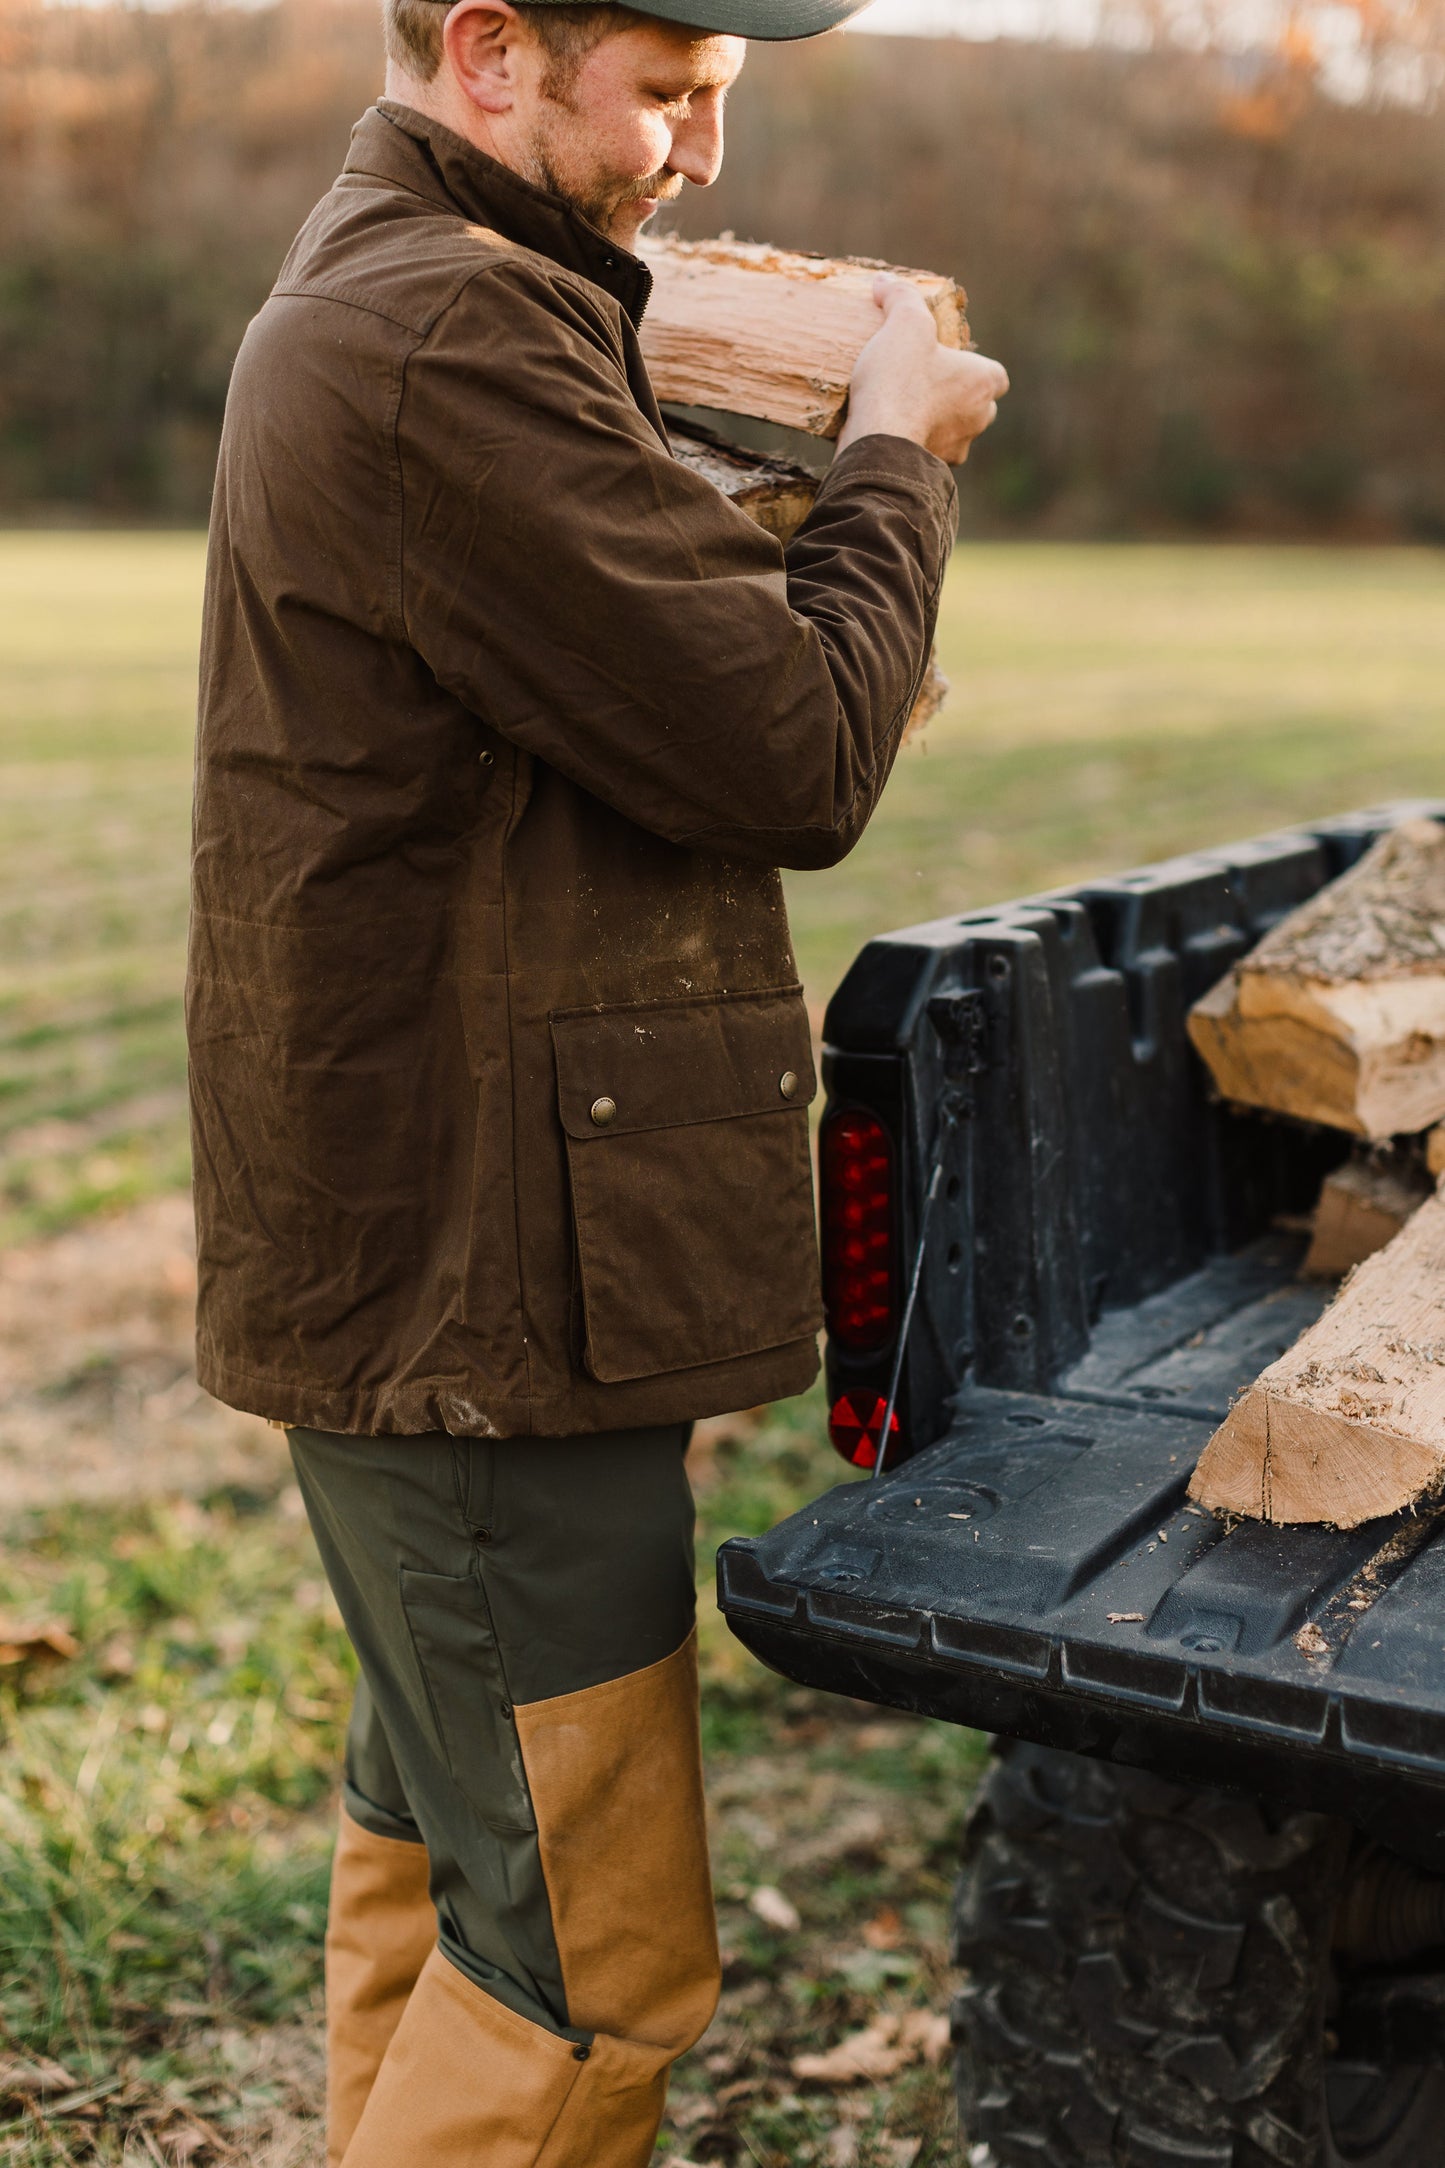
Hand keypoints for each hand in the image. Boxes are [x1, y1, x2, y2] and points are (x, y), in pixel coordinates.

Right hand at [837, 276, 1008, 464]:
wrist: (878, 443)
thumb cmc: (901, 382)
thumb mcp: (903, 323)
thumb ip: (901, 298)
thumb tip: (885, 283)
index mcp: (984, 382)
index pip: (994, 375)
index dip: (973, 367)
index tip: (947, 360)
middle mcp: (979, 419)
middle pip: (977, 405)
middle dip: (956, 396)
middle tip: (923, 382)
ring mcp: (957, 449)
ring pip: (953, 431)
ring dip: (935, 421)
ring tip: (902, 407)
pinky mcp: (930, 470)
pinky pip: (927, 451)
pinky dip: (915, 441)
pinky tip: (890, 431)